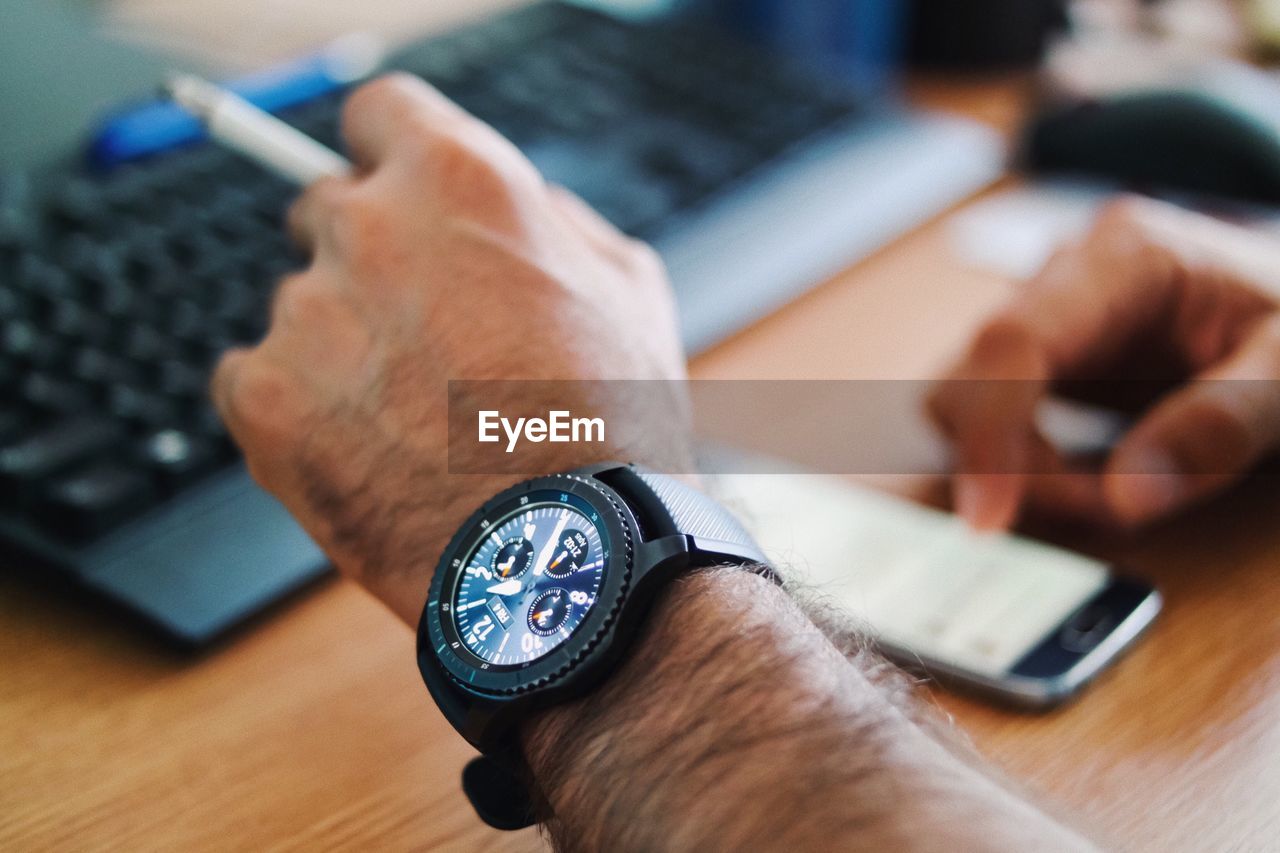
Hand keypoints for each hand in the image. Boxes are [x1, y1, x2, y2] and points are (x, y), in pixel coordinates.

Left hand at [210, 74, 689, 623]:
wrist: (565, 556)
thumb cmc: (608, 428)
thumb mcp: (628, 290)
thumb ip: (556, 222)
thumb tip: (517, 211)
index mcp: (460, 180)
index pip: (379, 114)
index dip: (394, 157)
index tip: (397, 194)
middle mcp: (369, 227)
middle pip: (326, 209)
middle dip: (368, 260)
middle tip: (422, 337)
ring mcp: (307, 314)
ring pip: (298, 307)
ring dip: (340, 347)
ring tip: (413, 422)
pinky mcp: (264, 399)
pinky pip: (255, 380)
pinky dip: (298, 411)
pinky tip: (369, 451)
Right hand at [930, 197, 1279, 530]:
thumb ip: (1222, 424)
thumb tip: (1124, 496)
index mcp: (1124, 257)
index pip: (1014, 339)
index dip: (989, 430)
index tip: (987, 517)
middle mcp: (1063, 275)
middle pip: (971, 378)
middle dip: (1018, 463)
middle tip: (1110, 510)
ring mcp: (1044, 313)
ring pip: (966, 405)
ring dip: (1020, 470)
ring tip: (1113, 494)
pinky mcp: (1039, 355)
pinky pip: (992, 419)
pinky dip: (1027, 467)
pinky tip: (1092, 478)